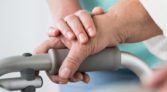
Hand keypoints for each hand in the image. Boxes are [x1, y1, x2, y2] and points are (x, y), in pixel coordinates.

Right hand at [36, 0, 161, 83]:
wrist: (116, 30)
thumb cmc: (100, 29)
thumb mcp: (83, 46)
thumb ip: (72, 60)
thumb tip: (64, 74)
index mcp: (60, 37)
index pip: (42, 49)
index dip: (41, 60)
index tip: (48, 71)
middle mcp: (64, 44)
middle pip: (54, 63)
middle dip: (62, 73)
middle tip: (71, 78)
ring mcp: (73, 51)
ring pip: (66, 68)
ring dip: (72, 75)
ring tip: (82, 77)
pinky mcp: (82, 56)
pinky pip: (76, 68)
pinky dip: (80, 73)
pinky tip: (86, 77)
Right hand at [48, 7, 104, 42]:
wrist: (79, 36)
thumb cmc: (89, 32)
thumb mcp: (94, 26)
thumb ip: (97, 17)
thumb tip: (99, 10)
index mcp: (81, 16)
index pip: (84, 15)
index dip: (88, 24)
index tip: (93, 34)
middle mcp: (71, 18)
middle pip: (73, 20)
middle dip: (79, 30)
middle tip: (84, 40)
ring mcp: (62, 24)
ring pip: (61, 23)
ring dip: (66, 30)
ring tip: (72, 38)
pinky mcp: (55, 32)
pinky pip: (51, 30)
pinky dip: (52, 31)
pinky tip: (55, 33)